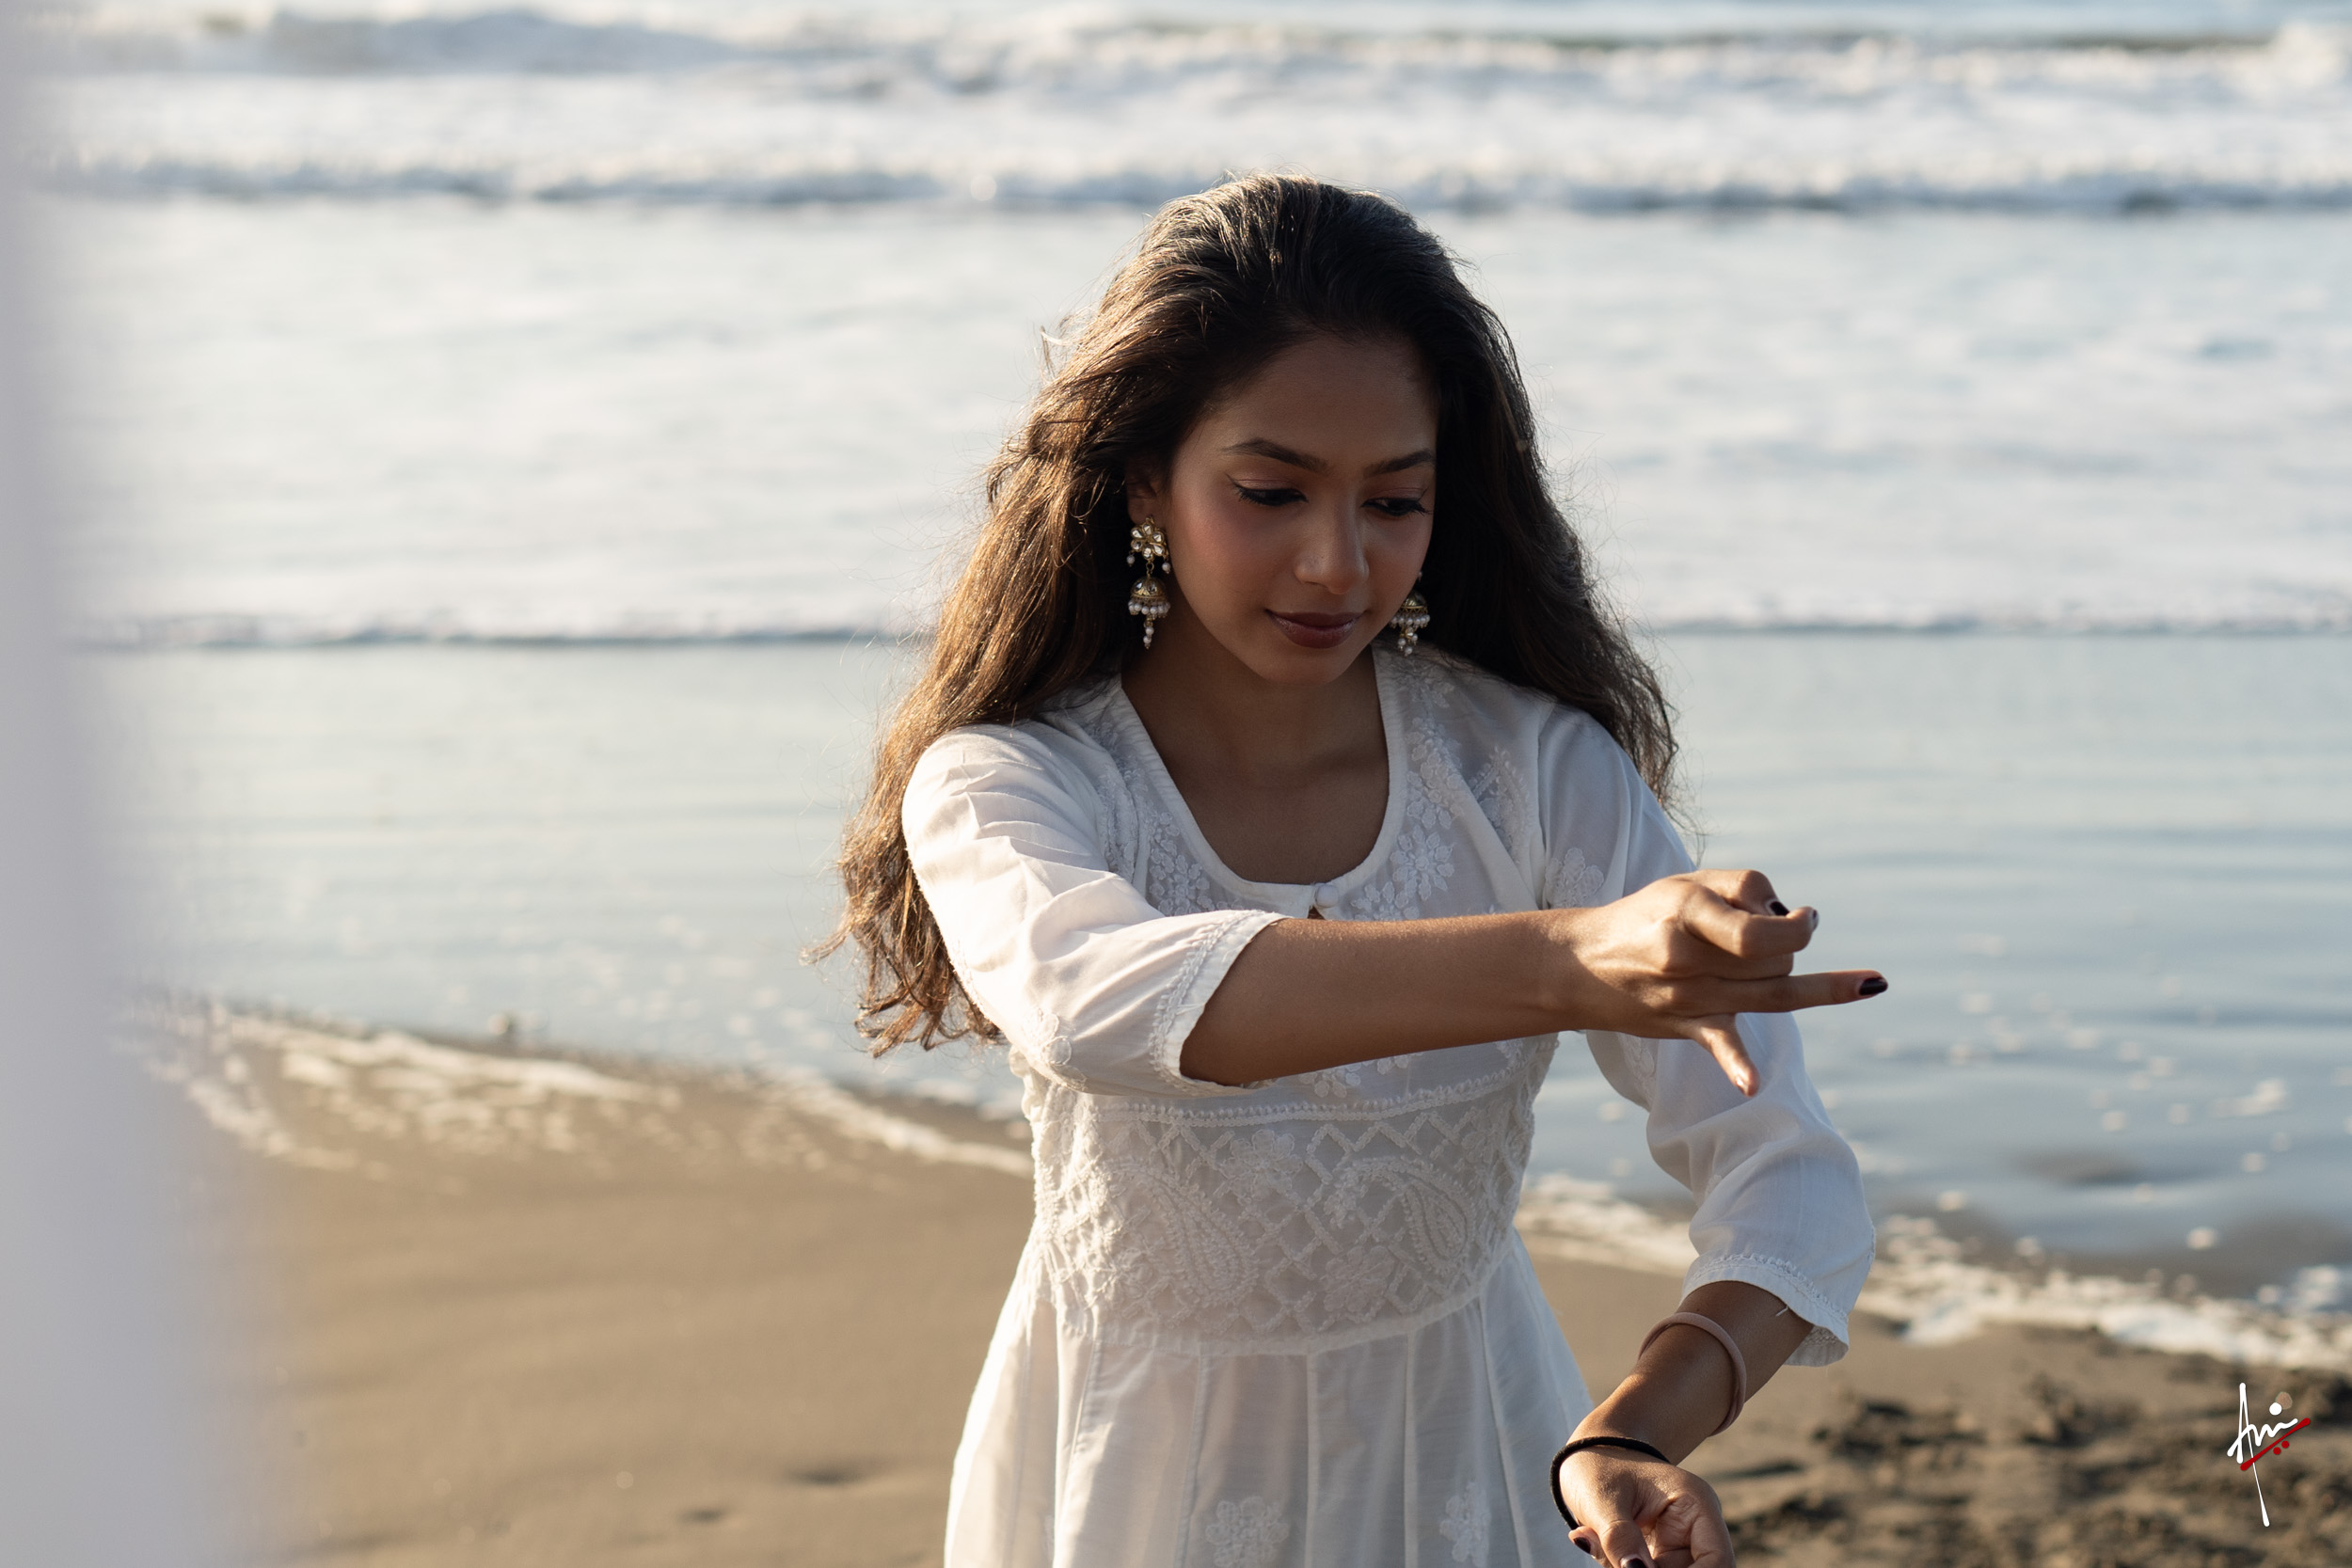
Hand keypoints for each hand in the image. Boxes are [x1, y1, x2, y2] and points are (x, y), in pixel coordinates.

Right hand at [1547, 869, 1884, 1095]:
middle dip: (1792, 947)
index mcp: (1687, 910)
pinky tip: (1754, 1086)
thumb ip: (1742, 888)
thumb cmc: (1644, 916)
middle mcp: (1687, 954)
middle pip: (1774, 959)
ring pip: (1769, 994)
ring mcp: (1686, 995)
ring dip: (1819, 989)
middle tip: (1777, 940)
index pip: (1761, 923)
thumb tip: (1792, 921)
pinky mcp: (1684, 1025)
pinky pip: (1717, 1045)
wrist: (1578, 965)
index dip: (1794, 922)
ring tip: (1866, 984)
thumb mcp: (1686, 882)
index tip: (1802, 917)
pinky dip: (1735, 1065)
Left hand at [1556, 1446, 1731, 1567]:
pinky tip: (1596, 1545)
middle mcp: (1694, 1530)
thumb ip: (1619, 1537)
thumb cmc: (1598, 1467)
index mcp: (1696, 1505)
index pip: (1716, 1559)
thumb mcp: (1602, 1498)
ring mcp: (1676, 1547)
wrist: (1589, 1459)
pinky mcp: (1656, 1559)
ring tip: (1596, 1541)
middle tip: (1617, 1561)